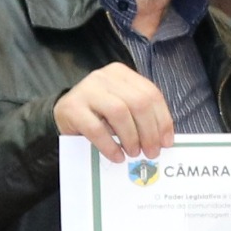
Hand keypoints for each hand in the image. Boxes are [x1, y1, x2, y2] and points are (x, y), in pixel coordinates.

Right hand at [53, 64, 176, 162]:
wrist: (64, 114)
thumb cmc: (99, 115)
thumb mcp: (123, 109)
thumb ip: (141, 116)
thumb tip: (164, 140)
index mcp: (121, 74)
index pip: (150, 93)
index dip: (162, 120)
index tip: (166, 143)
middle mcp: (104, 77)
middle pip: (137, 102)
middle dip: (149, 131)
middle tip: (151, 152)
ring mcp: (86, 90)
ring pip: (119, 112)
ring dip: (131, 137)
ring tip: (133, 153)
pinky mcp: (72, 108)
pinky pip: (96, 129)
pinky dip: (110, 146)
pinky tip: (117, 156)